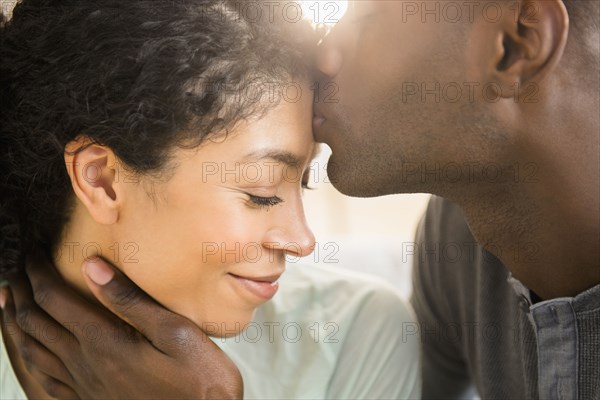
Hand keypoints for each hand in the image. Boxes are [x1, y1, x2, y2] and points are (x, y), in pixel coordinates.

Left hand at [0, 255, 242, 398]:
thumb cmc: (199, 380)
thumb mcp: (174, 331)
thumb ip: (130, 300)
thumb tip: (92, 266)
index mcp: (103, 342)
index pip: (54, 299)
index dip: (38, 272)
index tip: (33, 251)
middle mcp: (85, 364)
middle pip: (35, 322)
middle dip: (21, 291)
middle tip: (17, 269)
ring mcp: (84, 387)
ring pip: (32, 350)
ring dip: (16, 322)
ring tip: (9, 302)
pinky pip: (45, 379)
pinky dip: (28, 358)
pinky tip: (30, 352)